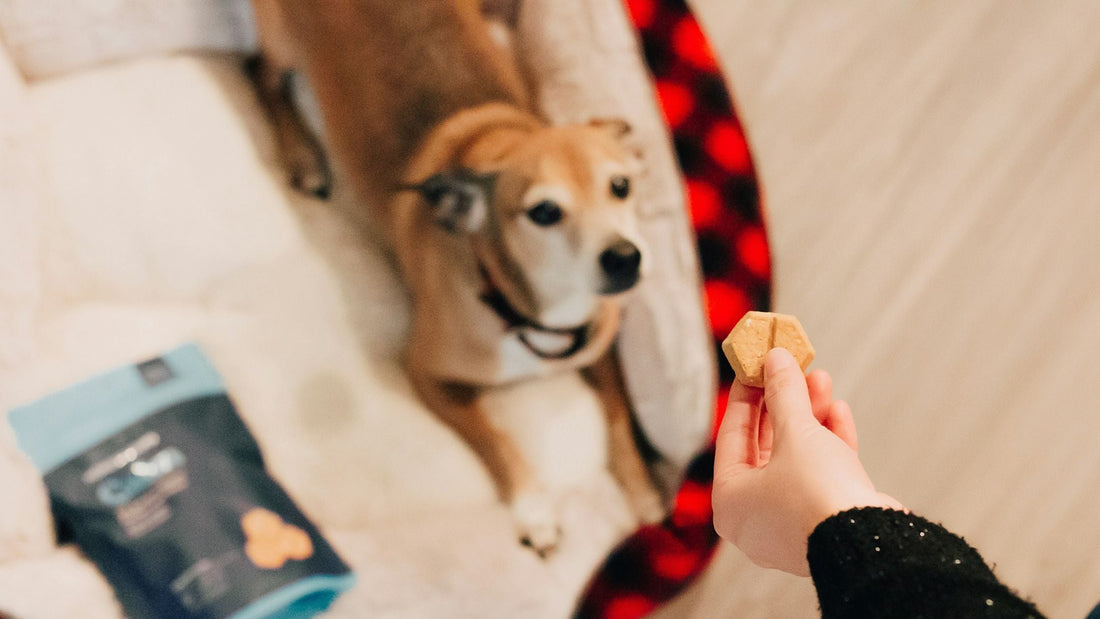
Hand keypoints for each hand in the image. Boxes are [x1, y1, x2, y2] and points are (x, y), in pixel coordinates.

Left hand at [712, 348, 902, 575]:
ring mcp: (791, 524)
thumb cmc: (817, 494)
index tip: (755, 366)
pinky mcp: (825, 524)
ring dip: (809, 417)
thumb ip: (783, 393)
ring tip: (821, 379)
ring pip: (796, 459)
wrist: (872, 545)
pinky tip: (839, 410)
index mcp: (730, 502)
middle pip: (765, 446)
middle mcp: (756, 518)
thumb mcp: (796, 432)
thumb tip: (775, 359)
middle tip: (792, 369)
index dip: (745, 395)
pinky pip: (820, 477)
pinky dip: (828, 444)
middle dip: (783, 403)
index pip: (732, 436)